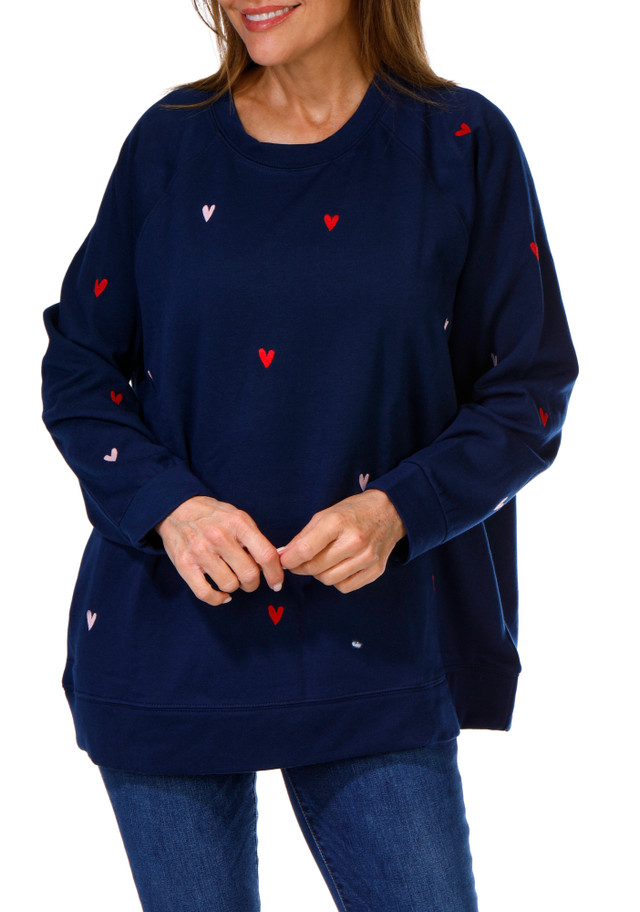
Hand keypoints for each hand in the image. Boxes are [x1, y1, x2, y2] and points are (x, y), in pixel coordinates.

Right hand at [155, 495, 283, 605]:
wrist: (176, 509)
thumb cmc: (213, 516)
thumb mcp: (238, 517)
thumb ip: (254, 539)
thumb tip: (275, 564)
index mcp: (238, 523)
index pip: (266, 555)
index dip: (275, 573)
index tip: (276, 582)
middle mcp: (219, 537)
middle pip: (249, 574)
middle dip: (253, 582)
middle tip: (249, 579)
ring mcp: (200, 551)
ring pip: (229, 585)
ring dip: (235, 587)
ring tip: (231, 578)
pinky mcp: (184, 564)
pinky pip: (205, 593)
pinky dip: (218, 599)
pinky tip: (222, 594)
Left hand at [277, 489, 405, 593]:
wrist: (391, 512)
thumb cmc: (354, 511)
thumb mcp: (326, 514)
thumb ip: (304, 536)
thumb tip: (284, 555)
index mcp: (338, 522)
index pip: (305, 550)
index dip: (289, 559)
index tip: (284, 561)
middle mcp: (354, 541)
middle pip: (315, 568)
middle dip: (301, 567)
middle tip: (299, 561)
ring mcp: (367, 557)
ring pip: (328, 579)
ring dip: (319, 574)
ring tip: (322, 561)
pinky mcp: (376, 570)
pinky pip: (345, 587)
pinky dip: (337, 580)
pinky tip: (339, 567)